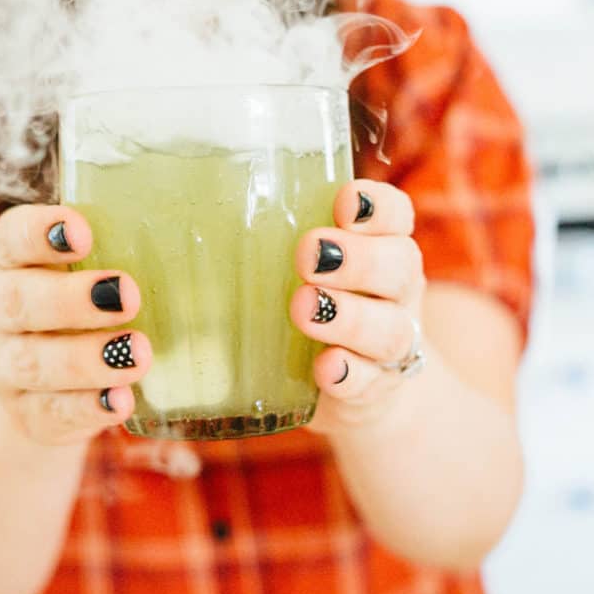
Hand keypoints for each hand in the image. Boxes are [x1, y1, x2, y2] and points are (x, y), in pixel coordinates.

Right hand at [0, 204, 148, 444]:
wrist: (49, 382)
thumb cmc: (87, 301)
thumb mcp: (98, 265)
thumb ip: (131, 243)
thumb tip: (211, 222)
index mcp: (10, 259)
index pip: (12, 238)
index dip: (40, 232)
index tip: (84, 232)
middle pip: (16, 302)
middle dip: (71, 299)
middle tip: (127, 295)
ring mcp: (4, 366)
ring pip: (31, 363)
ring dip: (85, 359)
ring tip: (138, 353)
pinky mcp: (26, 414)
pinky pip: (49, 414)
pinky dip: (87, 409)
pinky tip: (121, 401)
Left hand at [290, 180, 426, 430]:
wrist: (358, 388)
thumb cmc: (319, 305)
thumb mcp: (304, 268)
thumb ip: (272, 239)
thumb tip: (192, 217)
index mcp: (383, 249)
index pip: (397, 216)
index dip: (379, 207)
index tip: (345, 202)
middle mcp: (396, 293)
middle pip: (401, 267)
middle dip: (358, 258)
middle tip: (308, 255)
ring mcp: (391, 345)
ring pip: (391, 329)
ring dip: (350, 317)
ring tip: (306, 308)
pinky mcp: (375, 391)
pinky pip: (372, 384)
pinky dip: (350, 375)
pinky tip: (327, 368)